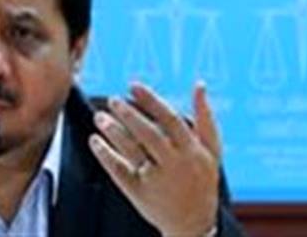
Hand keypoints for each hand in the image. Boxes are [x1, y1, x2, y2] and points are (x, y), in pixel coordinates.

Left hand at [87, 81, 220, 236]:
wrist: (195, 224)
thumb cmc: (202, 179)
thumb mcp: (211, 150)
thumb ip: (205, 117)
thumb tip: (199, 84)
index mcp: (192, 150)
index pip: (170, 119)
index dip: (150, 99)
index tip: (132, 85)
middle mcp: (174, 165)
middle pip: (148, 134)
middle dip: (128, 114)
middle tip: (112, 99)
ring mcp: (156, 180)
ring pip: (131, 151)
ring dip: (113, 131)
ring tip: (99, 116)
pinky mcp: (139, 193)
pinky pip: (119, 171)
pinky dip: (105, 155)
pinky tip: (94, 140)